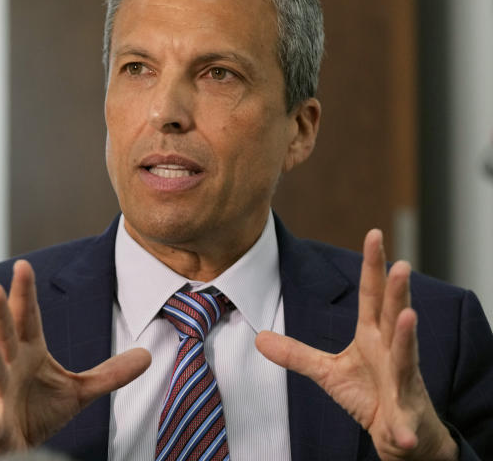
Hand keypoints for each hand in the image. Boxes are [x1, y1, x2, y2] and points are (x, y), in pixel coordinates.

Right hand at [0, 260, 150, 460]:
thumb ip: (109, 373)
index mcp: (28, 352)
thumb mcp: (78, 390)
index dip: (25, 292)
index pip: (27, 318)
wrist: (10, 448)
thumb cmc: (37, 410)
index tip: (23, 265)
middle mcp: (9, 368)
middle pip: (4, 335)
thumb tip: (147, 355)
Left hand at [255, 229, 457, 460]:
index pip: (372, 295)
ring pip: (406, 355)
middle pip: (393, 315)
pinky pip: (404, 420)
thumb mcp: (326, 371)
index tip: (374, 234)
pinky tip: (402, 432)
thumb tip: (260, 338)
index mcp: (373, 336)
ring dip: (408, 337)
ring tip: (408, 317)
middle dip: (397, 291)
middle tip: (400, 264)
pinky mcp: (405, 415)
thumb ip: (296, 354)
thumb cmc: (369, 394)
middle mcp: (391, 351)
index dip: (372, 266)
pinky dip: (403, 427)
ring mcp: (402, 381)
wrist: (398, 433)